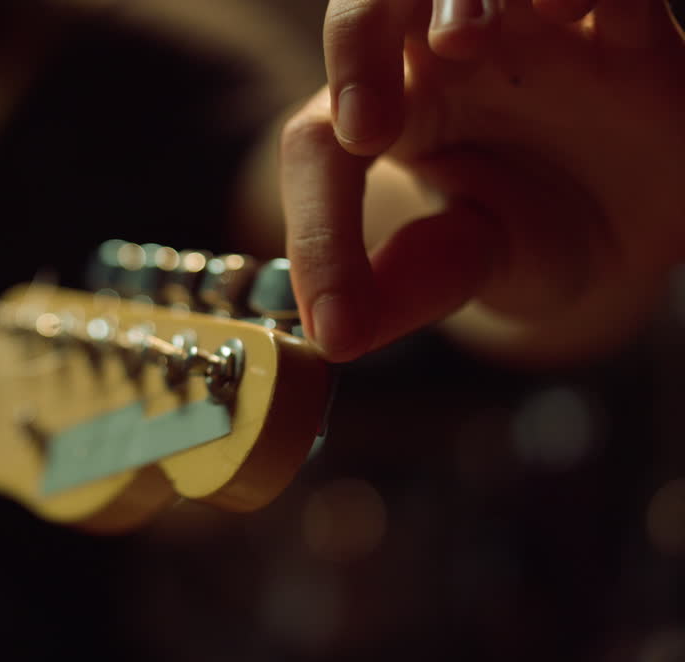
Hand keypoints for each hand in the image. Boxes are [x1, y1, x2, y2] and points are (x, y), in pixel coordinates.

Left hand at [280, 0, 684, 362]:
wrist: (635, 221)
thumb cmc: (528, 233)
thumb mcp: (467, 263)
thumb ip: (408, 283)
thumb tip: (334, 336)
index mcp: (380, 118)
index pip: (319, 145)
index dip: (319, 222)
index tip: (335, 305)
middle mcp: (440, 57)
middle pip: (369, 6)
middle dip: (357, 44)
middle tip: (366, 129)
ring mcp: (528, 29)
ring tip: (463, 43)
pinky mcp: (621, 26)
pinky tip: (578, 13)